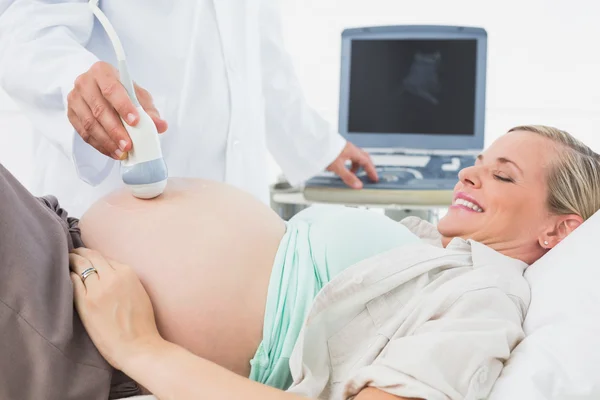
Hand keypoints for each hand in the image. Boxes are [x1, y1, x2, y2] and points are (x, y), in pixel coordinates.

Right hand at [67, 61, 167, 159]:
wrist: (99, 88)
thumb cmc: (122, 91)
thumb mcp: (138, 96)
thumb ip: (149, 110)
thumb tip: (161, 126)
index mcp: (102, 72)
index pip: (111, 89)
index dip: (123, 106)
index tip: (135, 121)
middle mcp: (85, 82)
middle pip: (99, 109)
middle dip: (116, 130)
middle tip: (129, 145)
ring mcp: (75, 99)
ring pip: (90, 123)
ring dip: (107, 141)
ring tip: (122, 152)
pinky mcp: (71, 114)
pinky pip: (84, 133)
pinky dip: (100, 145)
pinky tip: (113, 152)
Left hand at [69, 247, 161, 370]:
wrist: (138, 346)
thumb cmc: (142, 324)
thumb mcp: (139, 293)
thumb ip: (126, 280)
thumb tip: (110, 274)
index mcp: (128, 274)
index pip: (106, 258)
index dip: (95, 257)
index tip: (88, 258)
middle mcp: (112, 277)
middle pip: (91, 256)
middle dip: (80, 252)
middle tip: (72, 253)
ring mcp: (97, 290)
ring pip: (80, 265)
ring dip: (72, 260)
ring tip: (66, 260)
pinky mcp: (86, 303)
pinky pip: (73, 282)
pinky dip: (69, 277)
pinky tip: (66, 277)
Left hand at [327, 142, 378, 187]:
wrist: (313, 143)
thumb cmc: (325, 151)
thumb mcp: (337, 167)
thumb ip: (348, 177)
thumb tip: (357, 185)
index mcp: (352, 151)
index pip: (366, 161)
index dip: (371, 170)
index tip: (374, 178)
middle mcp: (349, 148)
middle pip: (363, 157)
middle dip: (366, 167)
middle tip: (368, 176)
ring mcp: (343, 148)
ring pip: (354, 157)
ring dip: (356, 166)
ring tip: (352, 175)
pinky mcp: (337, 149)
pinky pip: (347, 157)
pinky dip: (348, 164)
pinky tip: (341, 169)